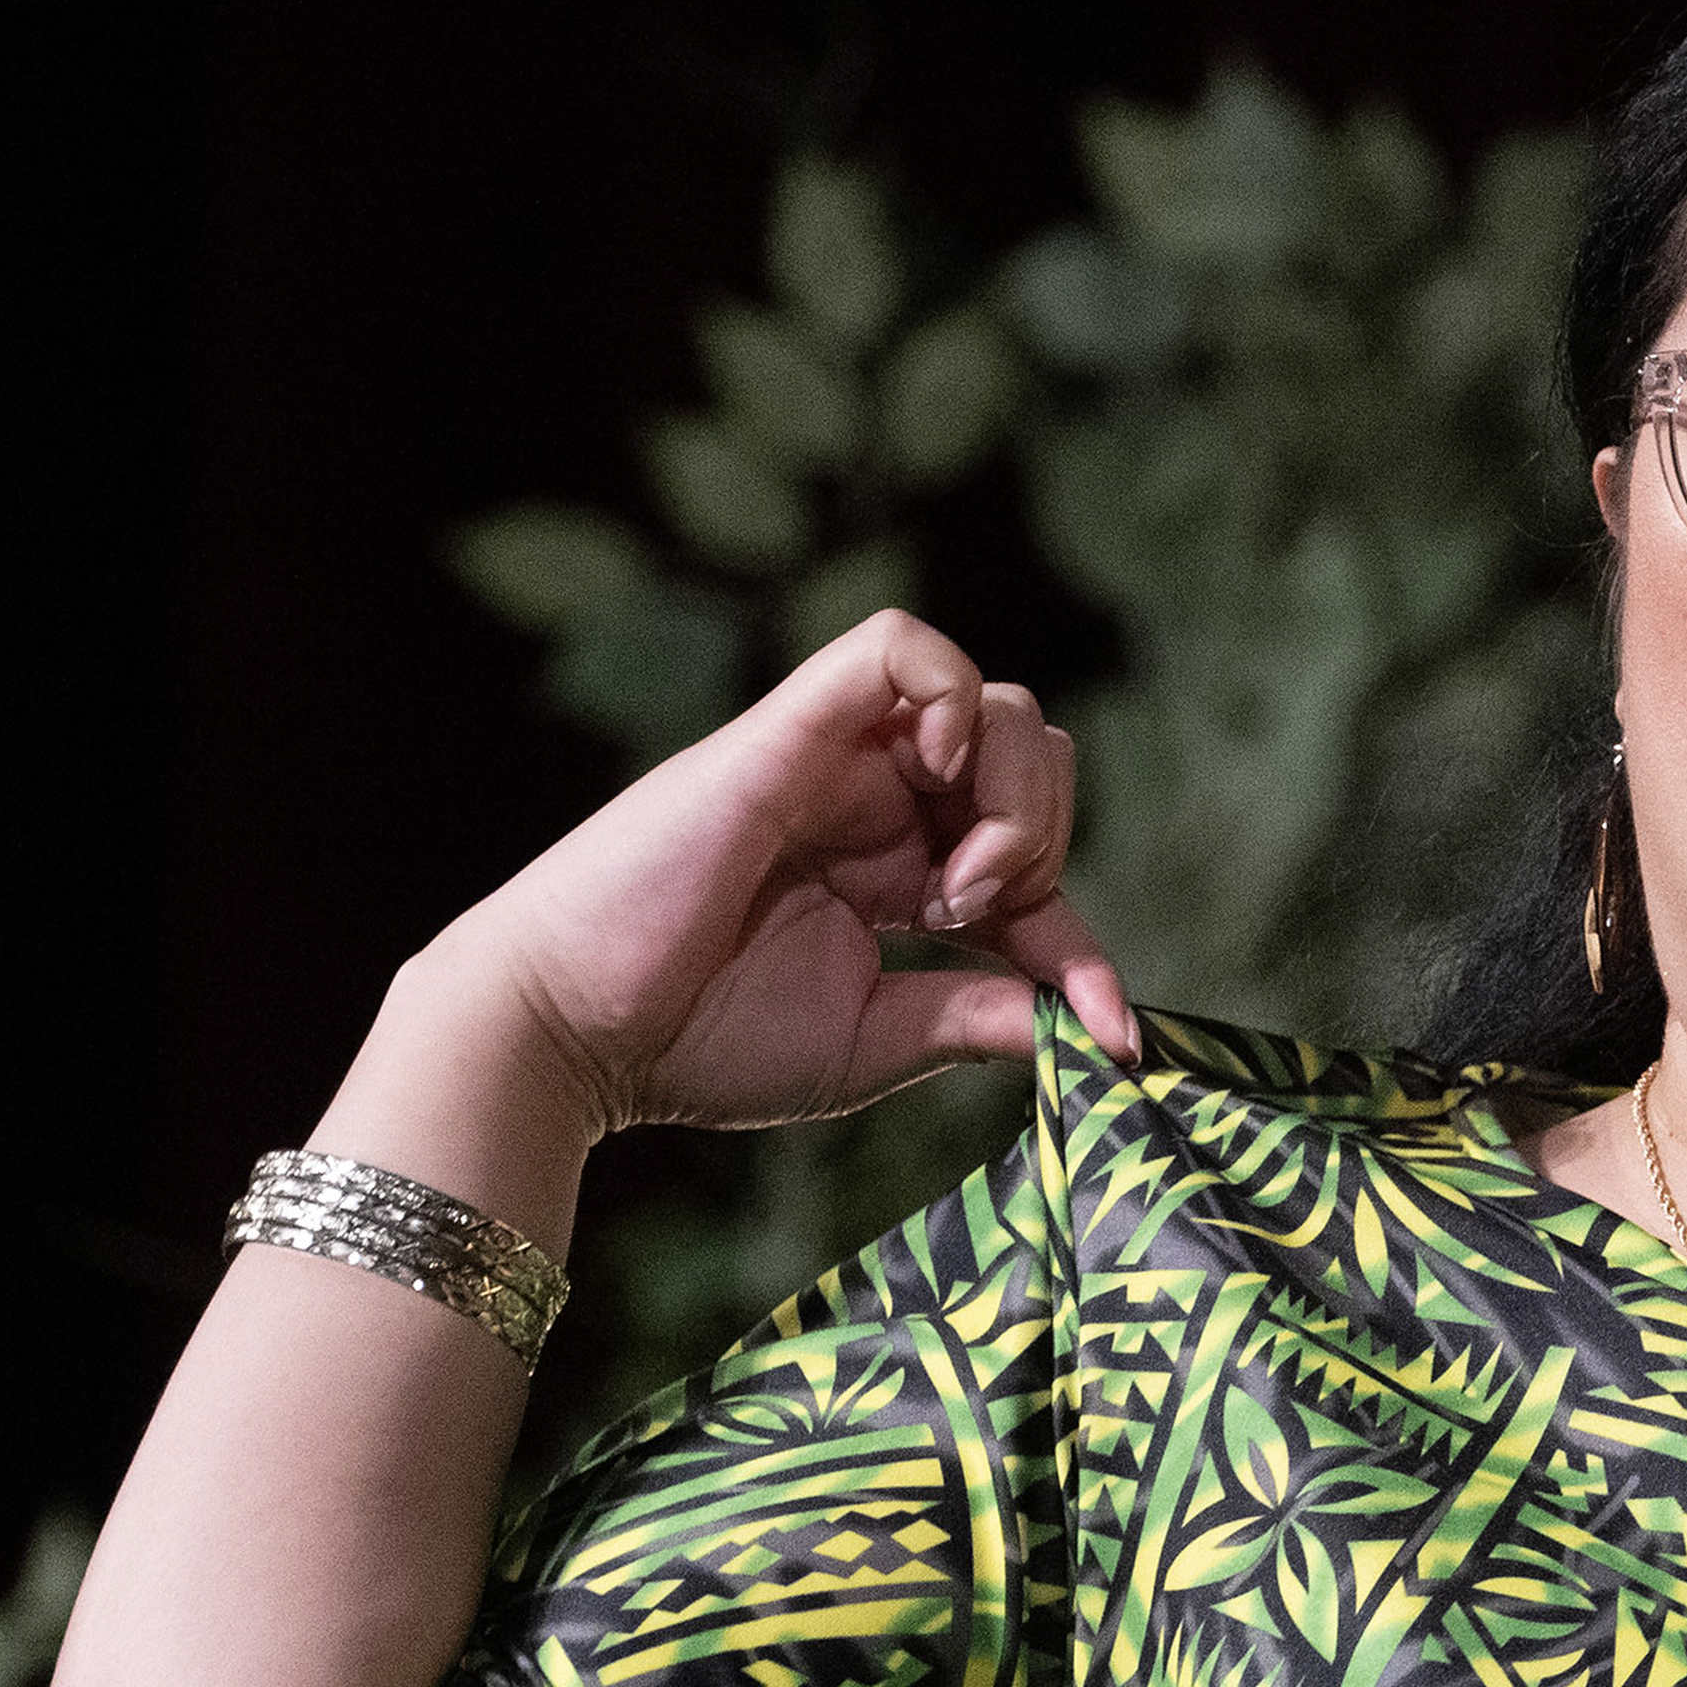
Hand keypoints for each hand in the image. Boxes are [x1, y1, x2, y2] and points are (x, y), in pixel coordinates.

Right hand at [434, 605, 1132, 1141]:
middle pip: (1029, 755)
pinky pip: (897, 645)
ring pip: (988, 700)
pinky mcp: (786, 729)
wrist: (572, 1030)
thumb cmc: (695, 1042)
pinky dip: (951, 695)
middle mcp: (871, 802)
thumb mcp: (870, 1042)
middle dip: (1042, 844)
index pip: (1030, 875)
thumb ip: (972, 1019)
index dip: (1081, 946)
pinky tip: (939, 783)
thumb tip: (1085, 1026)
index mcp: (889, 872)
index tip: (1114, 1031)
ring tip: (950, 889)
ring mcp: (831, 758)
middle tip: (973, 923)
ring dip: (1013, 795)